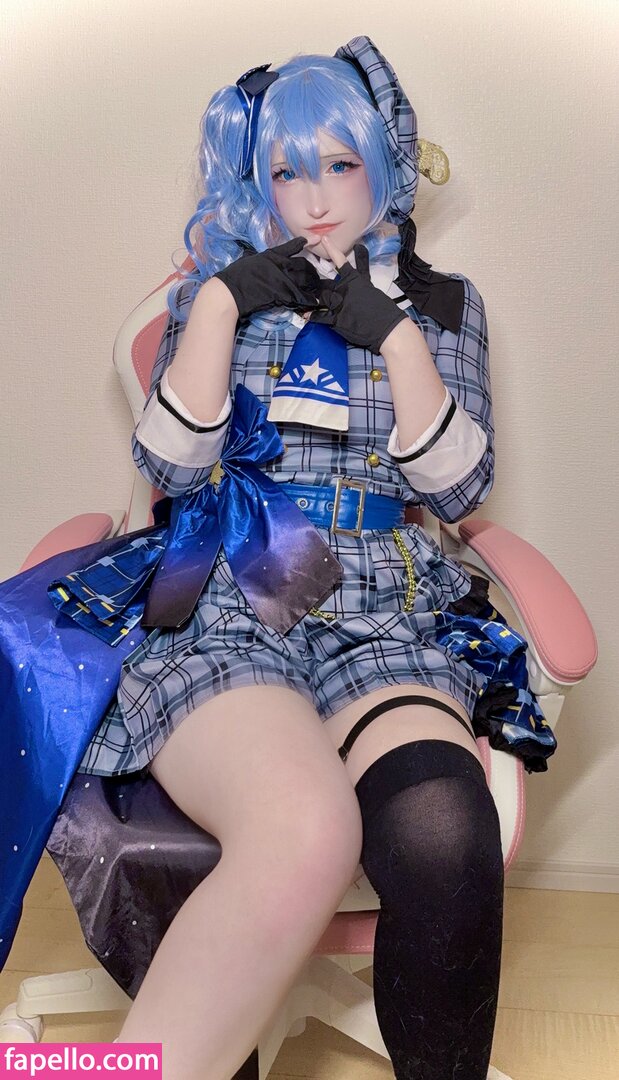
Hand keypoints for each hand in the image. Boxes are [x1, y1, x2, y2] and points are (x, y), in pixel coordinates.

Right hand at [213, 237, 322, 319]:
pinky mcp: (282, 295)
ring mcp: (282, 280)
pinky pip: (300, 297)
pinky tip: (314, 302)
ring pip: (305, 280)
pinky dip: (308, 300)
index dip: (302, 243)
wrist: (230, 292)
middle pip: (304, 265)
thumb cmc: (234, 276)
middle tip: (316, 275)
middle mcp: (280, 265)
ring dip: (313, 284)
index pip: (290, 246)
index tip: (310, 241)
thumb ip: (254, 257)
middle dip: (312, 270)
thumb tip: (251, 255)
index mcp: (271, 255)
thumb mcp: (247, 260)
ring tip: (318, 288)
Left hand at [308, 235, 408, 353]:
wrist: (386, 328)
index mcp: (355, 280)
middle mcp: (345, 289)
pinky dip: (312, 316)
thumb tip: (360, 249)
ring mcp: (339, 304)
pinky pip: (320, 316)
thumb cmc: (383, 309)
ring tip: (306, 301)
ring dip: (314, 300)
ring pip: (321, 298)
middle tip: (307, 282)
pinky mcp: (336, 319)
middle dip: (317, 285)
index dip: (332, 249)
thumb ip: (362, 272)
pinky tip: (305, 315)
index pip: (342, 261)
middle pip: (324, 283)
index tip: (324, 239)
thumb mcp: (371, 286)